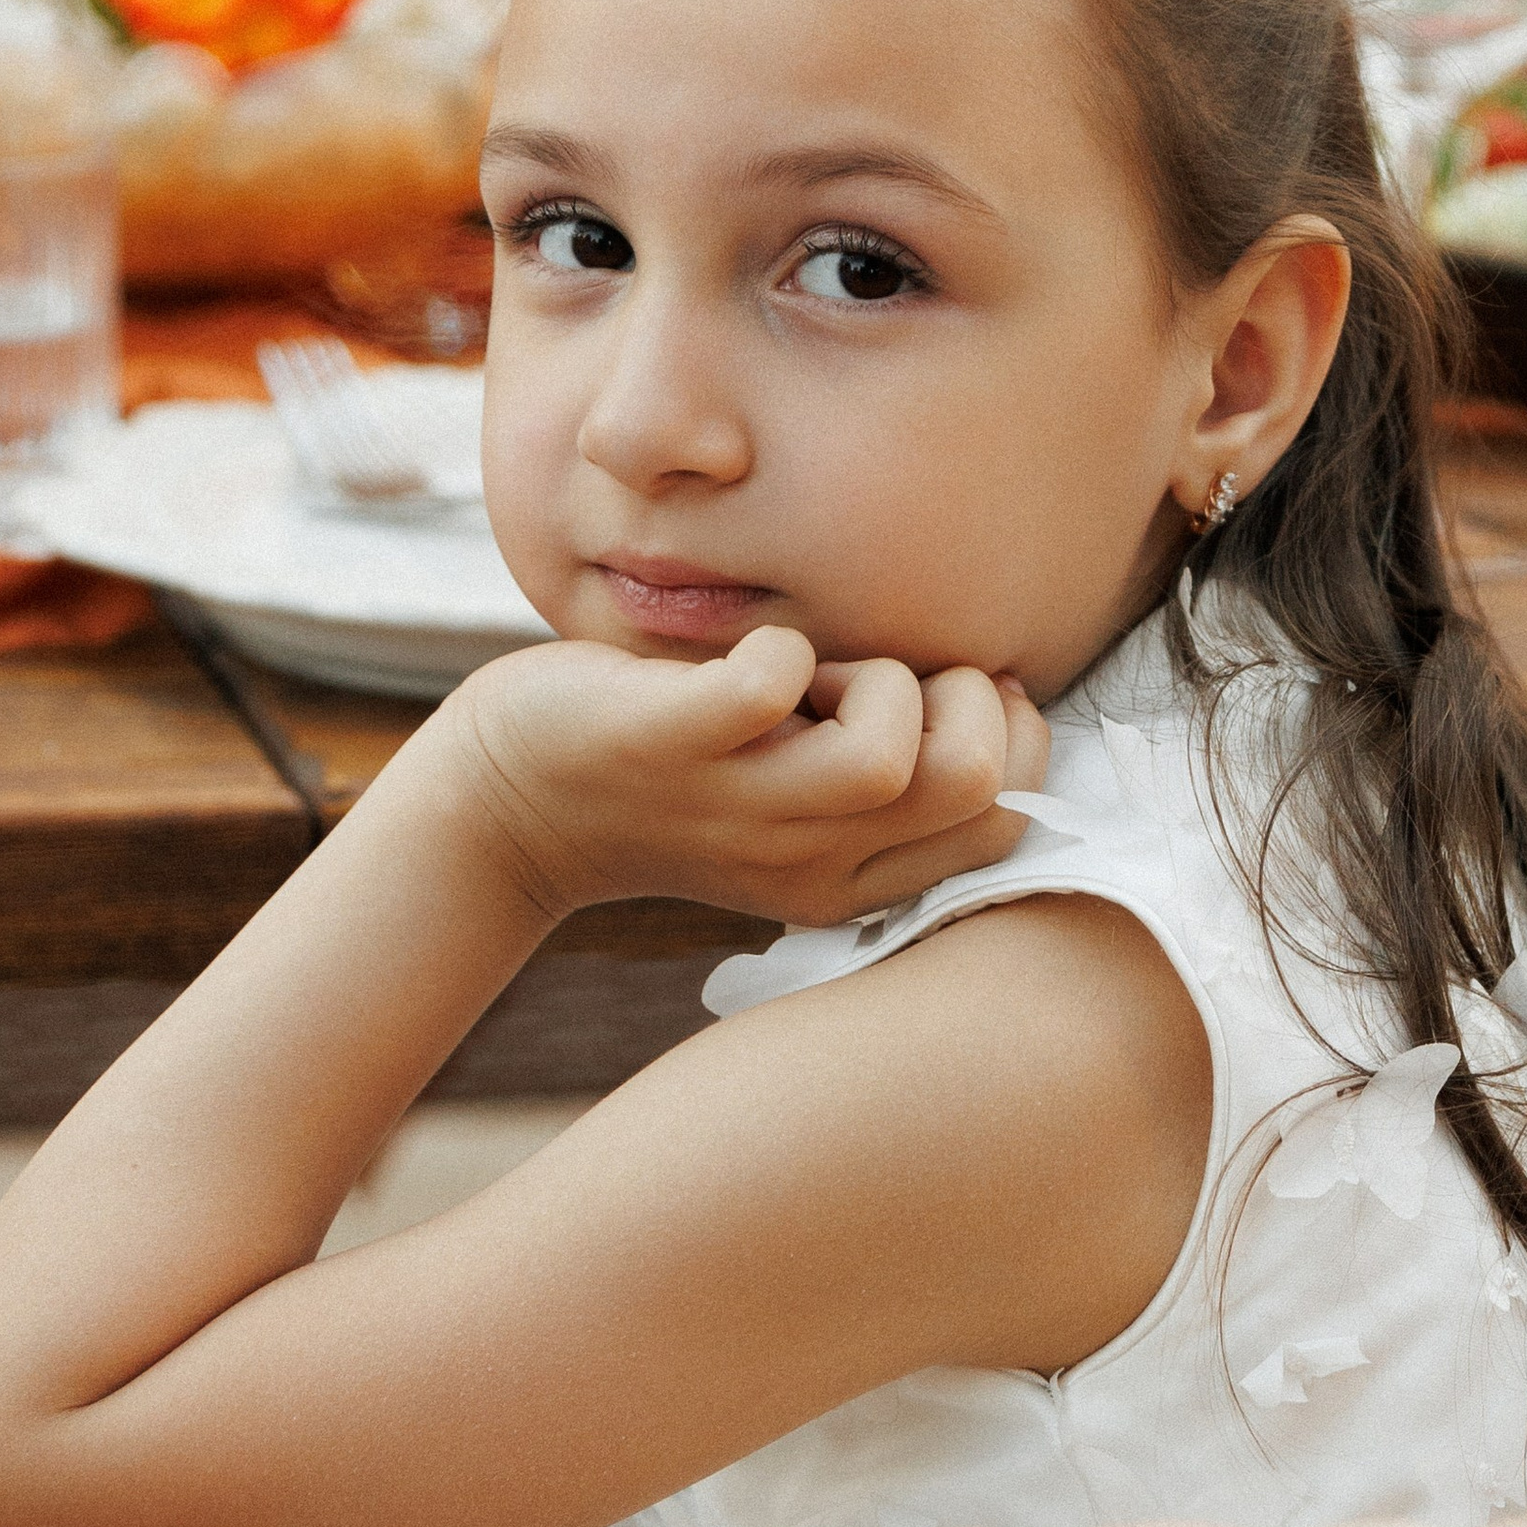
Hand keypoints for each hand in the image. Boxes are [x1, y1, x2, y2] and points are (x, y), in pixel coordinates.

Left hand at [444, 628, 1049, 923]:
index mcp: (855, 878)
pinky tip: (749, 657)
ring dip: (876, 681)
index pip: (1007, 824)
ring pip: (887, 761)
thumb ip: (894, 771)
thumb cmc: (679, 776)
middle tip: (879, 682)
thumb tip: (996, 686)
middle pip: (975, 790)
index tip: (938, 701)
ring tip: (821, 675)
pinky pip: (765, 688)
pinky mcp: (667, 745)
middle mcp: (807, 861)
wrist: (516, 800)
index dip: (1010, 739)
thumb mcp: (802, 803)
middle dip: (963, 700)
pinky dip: (777, 648)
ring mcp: (738, 808)